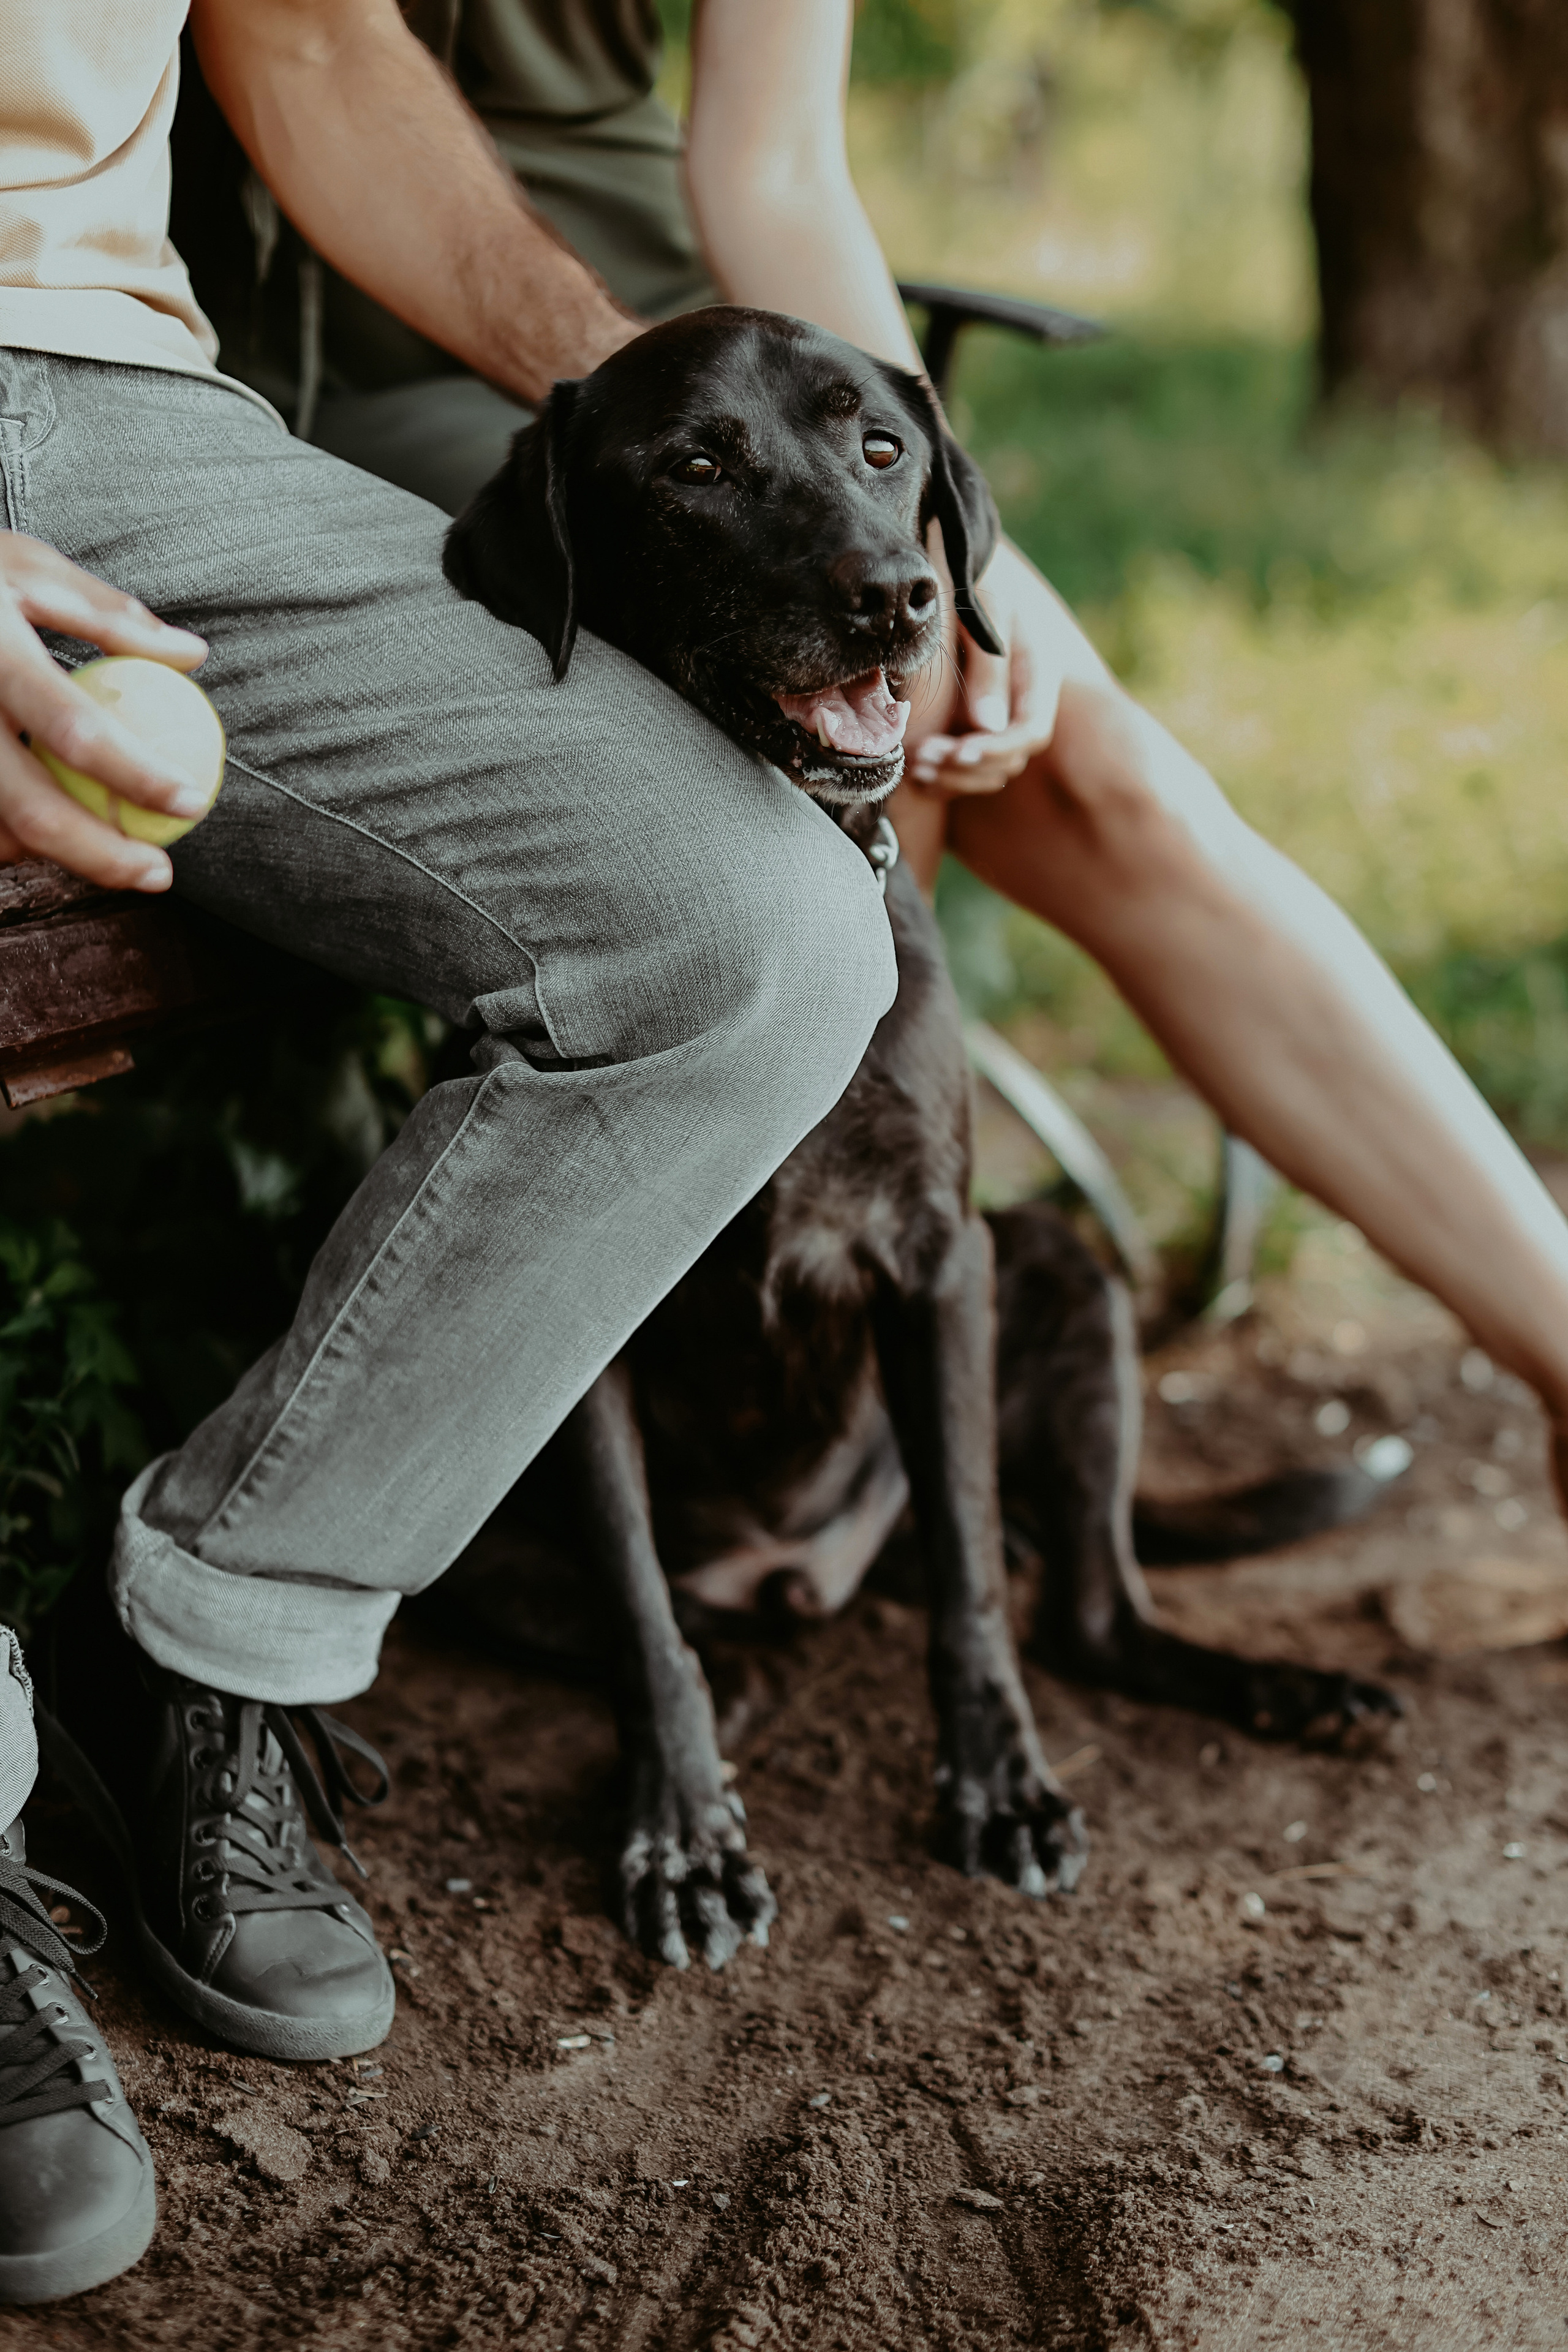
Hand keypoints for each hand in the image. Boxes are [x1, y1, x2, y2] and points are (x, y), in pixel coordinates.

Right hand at [0, 533, 210, 891]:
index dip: (137, 776)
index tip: (191, 801)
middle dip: (104, 857)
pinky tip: (51, 835)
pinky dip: (13, 840)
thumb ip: (107, 615)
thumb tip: (191, 654)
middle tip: (160, 874)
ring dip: (58, 857)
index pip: (75, 730)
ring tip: (114, 857)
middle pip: (32, 810)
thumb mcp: (27, 568)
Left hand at [906, 537, 1106, 799]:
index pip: (1029, 732)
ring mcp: (997, 713)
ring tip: (916, 767)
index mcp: (1036, 672)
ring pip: (988, 771)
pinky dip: (944, 775)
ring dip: (953, 777)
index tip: (958, 753)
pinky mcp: (971, 720)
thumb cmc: (971, 570)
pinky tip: (915, 769)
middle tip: (922, 760)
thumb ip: (989, 663)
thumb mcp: (985, 606)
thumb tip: (987, 726)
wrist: (952, 550)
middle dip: (967, 769)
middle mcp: (1021, 699)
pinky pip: (966, 766)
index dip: (996, 750)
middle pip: (1008, 760)